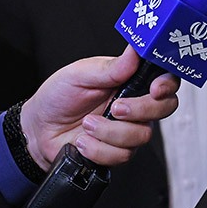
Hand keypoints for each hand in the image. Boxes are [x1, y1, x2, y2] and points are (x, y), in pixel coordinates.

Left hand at [20, 47, 178, 168]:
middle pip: (163, 109)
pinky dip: (98, 149)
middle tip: (114, 108)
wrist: (39, 129)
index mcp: (129, 80)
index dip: (167, 84)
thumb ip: (110, 67)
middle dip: (140, 110)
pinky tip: (83, 141)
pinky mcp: (116, 152)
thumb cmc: (58, 97)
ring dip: (109, 132)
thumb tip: (135, 51)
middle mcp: (134, 105)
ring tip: (86, 125)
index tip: (155, 89)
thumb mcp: (79, 75)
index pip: (164, 80)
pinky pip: (121, 155)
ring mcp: (127, 130)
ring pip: (141, 136)